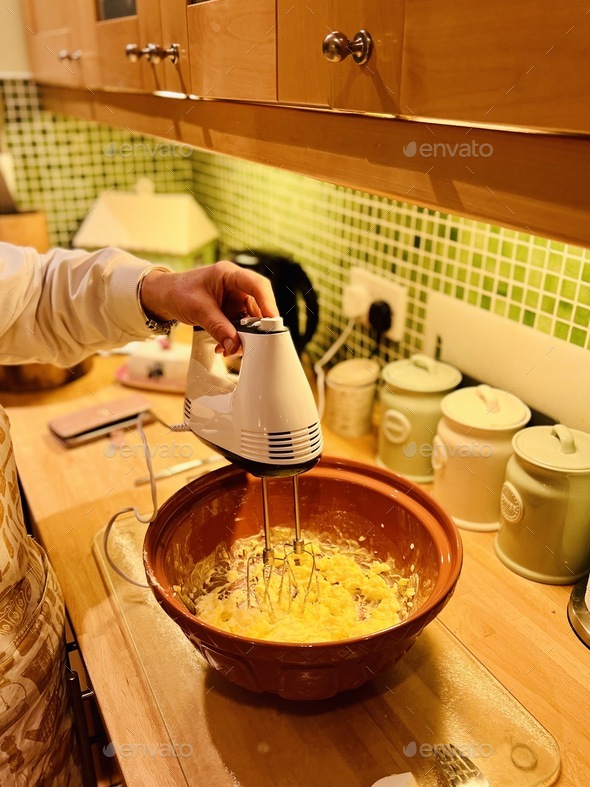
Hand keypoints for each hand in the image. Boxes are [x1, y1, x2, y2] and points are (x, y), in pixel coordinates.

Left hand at [139, 261, 277, 353]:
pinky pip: (238, 326)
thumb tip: (234, 346)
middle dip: (256, 326)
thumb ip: (218, 327)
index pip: (257, 285)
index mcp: (229, 275)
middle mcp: (236, 286)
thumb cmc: (178, 292)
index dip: (267, 303)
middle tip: (256, 342)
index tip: (272, 321)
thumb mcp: (199, 310)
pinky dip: (234, 338)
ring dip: (244, 335)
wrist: (163, 297)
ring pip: (249, 318)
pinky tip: (226, 347)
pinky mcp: (229, 312)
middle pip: (257, 304)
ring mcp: (233, 300)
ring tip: (234, 348)